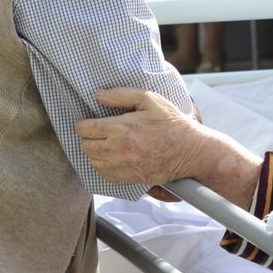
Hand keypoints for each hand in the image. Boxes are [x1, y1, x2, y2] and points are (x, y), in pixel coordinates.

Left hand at [76, 87, 207, 186]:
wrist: (189, 150)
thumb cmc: (171, 123)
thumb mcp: (149, 99)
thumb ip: (120, 95)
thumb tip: (97, 95)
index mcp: (120, 128)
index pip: (85, 129)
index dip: (83, 124)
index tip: (88, 122)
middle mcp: (117, 149)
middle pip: (86, 146)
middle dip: (88, 138)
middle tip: (99, 132)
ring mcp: (122, 166)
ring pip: (92, 161)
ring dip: (95, 152)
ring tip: (106, 144)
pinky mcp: (129, 178)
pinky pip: (104, 175)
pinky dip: (103, 166)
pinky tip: (112, 157)